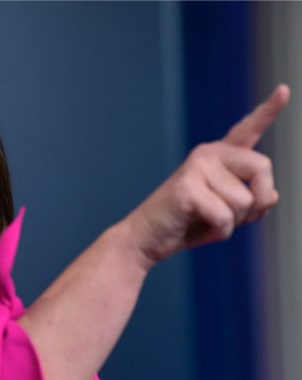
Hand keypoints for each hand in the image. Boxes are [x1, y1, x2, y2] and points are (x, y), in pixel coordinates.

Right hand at [126, 84, 289, 269]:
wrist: (147, 237)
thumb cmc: (187, 223)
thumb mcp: (228, 212)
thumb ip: (252, 200)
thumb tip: (269, 195)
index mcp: (218, 157)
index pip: (247, 129)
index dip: (268, 110)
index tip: (284, 90)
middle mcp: (207, 154)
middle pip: (262, 168)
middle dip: (257, 202)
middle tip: (234, 217)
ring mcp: (196, 167)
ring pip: (245, 200)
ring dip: (233, 222)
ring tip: (208, 221)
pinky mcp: (187, 187)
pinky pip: (224, 216)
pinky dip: (219, 231)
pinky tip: (200, 226)